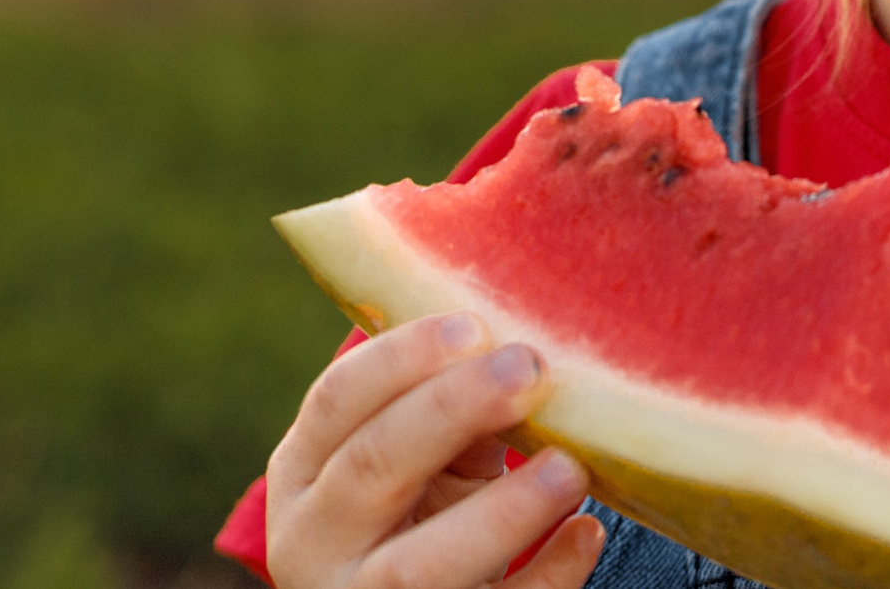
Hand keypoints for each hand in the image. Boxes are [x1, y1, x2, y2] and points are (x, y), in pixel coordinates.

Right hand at [266, 310, 606, 588]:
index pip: (337, 399)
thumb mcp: (414, 465)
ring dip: (501, 511)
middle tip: (529, 369)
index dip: (404, 357)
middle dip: (451, 410)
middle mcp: (314, 542)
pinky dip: (544, 575)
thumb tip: (526, 360)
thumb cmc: (420, 515)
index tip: (476, 326)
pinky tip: (585, 532)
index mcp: (304, 472)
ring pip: (417, 564)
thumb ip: (451, 417)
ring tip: (569, 468)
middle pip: (371, 466)